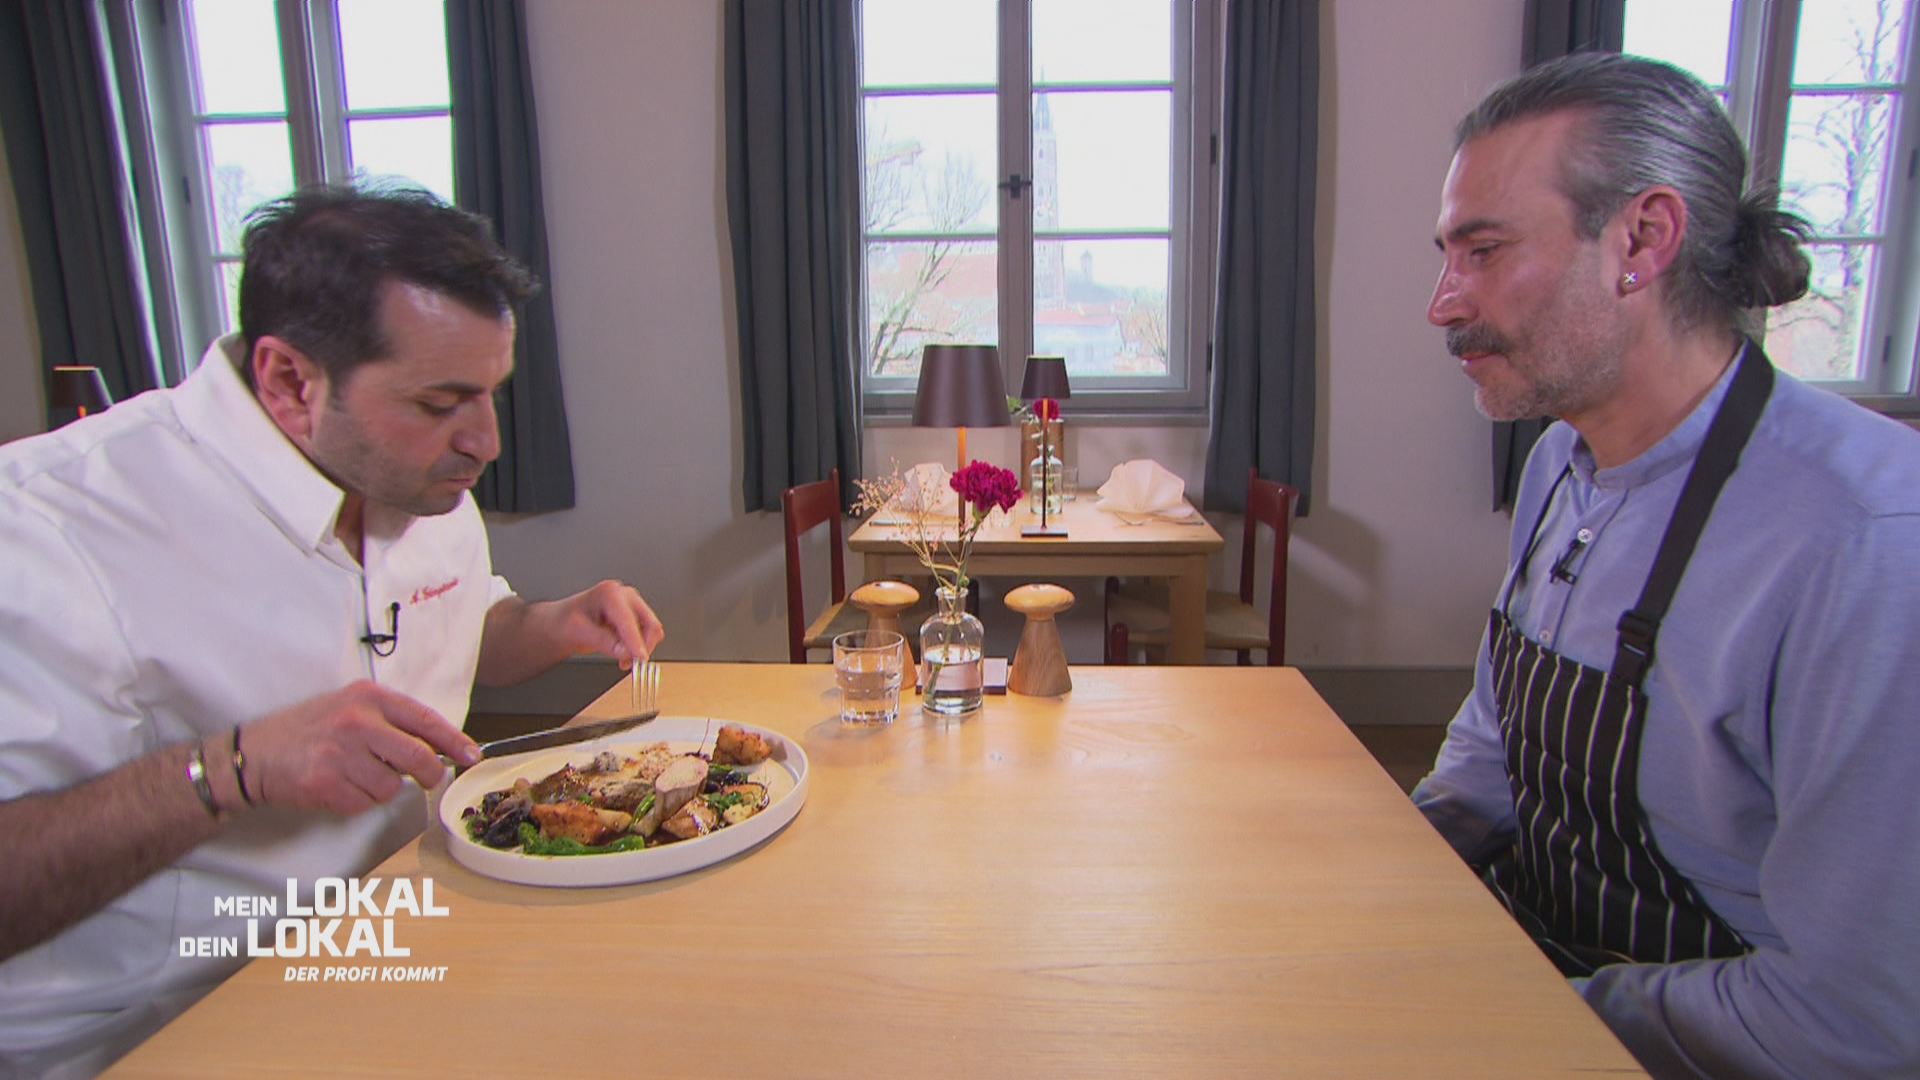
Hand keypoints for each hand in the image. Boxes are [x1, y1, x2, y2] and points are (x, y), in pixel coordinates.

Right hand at [241, 681, 480, 813]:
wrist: (253, 754)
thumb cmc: (308, 730)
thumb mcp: (350, 707)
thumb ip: (390, 720)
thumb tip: (437, 744)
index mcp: (368, 697)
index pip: (425, 720)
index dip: (454, 741)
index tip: (471, 755)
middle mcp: (357, 722)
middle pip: (418, 757)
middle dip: (430, 775)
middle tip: (428, 779)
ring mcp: (340, 753)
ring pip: (392, 786)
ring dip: (381, 788)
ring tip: (355, 775)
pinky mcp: (326, 783)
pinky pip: (365, 803)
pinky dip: (357, 801)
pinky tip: (337, 786)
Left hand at [543, 579, 665, 668]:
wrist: (561, 624)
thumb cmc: (565, 622)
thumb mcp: (578, 632)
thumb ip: (602, 641)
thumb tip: (625, 651)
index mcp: (609, 593)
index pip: (629, 620)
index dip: (636, 641)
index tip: (640, 658)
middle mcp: (624, 596)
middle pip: (649, 623)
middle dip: (642, 646)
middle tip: (630, 663)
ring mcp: (631, 606)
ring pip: (652, 630)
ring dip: (641, 648)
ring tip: (623, 660)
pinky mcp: (634, 618)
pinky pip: (646, 635)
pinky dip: (639, 648)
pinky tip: (624, 654)